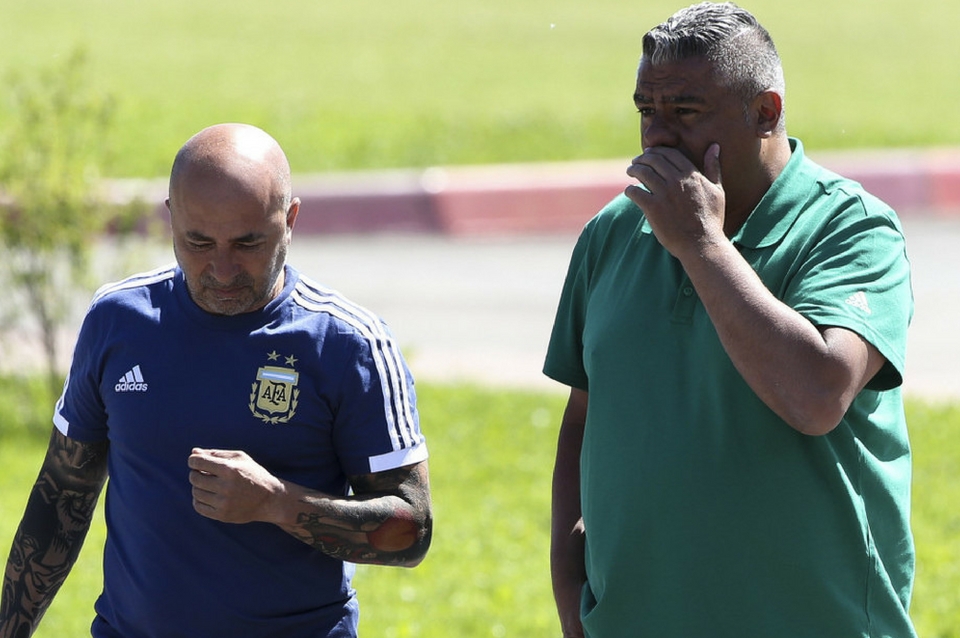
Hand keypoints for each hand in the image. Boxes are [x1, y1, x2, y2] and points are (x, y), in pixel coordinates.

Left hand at [188, 448, 284, 523]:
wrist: (269, 499)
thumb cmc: (253, 474)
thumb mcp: (240, 458)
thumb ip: (216, 454)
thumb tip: (193, 452)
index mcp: (230, 470)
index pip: (198, 462)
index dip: (193, 460)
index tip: (196, 461)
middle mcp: (226, 487)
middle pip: (194, 478)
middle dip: (196, 473)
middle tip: (203, 473)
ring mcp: (224, 503)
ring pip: (195, 492)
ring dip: (198, 486)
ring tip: (208, 484)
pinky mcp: (222, 515)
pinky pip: (198, 507)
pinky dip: (198, 500)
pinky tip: (208, 495)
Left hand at [624, 143, 724, 257]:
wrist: (702, 244)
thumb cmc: (711, 219)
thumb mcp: (718, 190)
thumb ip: (713, 167)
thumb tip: (714, 146)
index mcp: (692, 175)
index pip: (670, 154)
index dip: (657, 151)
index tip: (650, 154)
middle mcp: (677, 181)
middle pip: (654, 160)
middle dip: (643, 158)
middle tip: (636, 162)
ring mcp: (664, 194)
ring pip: (643, 173)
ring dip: (634, 170)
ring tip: (630, 171)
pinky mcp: (653, 208)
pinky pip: (635, 192)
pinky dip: (630, 190)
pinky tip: (630, 191)